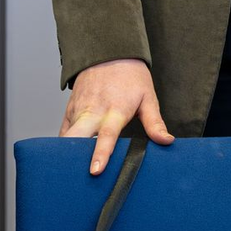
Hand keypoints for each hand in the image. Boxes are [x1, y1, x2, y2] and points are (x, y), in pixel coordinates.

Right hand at [61, 58, 173, 175]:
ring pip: (67, 136)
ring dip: (67, 155)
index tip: (95, 170)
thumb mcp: (148, 97)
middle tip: (75, 179)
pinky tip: (67, 162)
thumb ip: (155, 122)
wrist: (110, 52)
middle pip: (77, 136)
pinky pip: (63, 132)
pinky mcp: (70, 110)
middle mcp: (94, 111)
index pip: (107, 135)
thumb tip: (166, 141)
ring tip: (69, 177)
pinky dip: (63, 146)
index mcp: (115, 110)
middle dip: (72, 157)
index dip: (101, 153)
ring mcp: (79, 110)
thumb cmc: (130, 76)